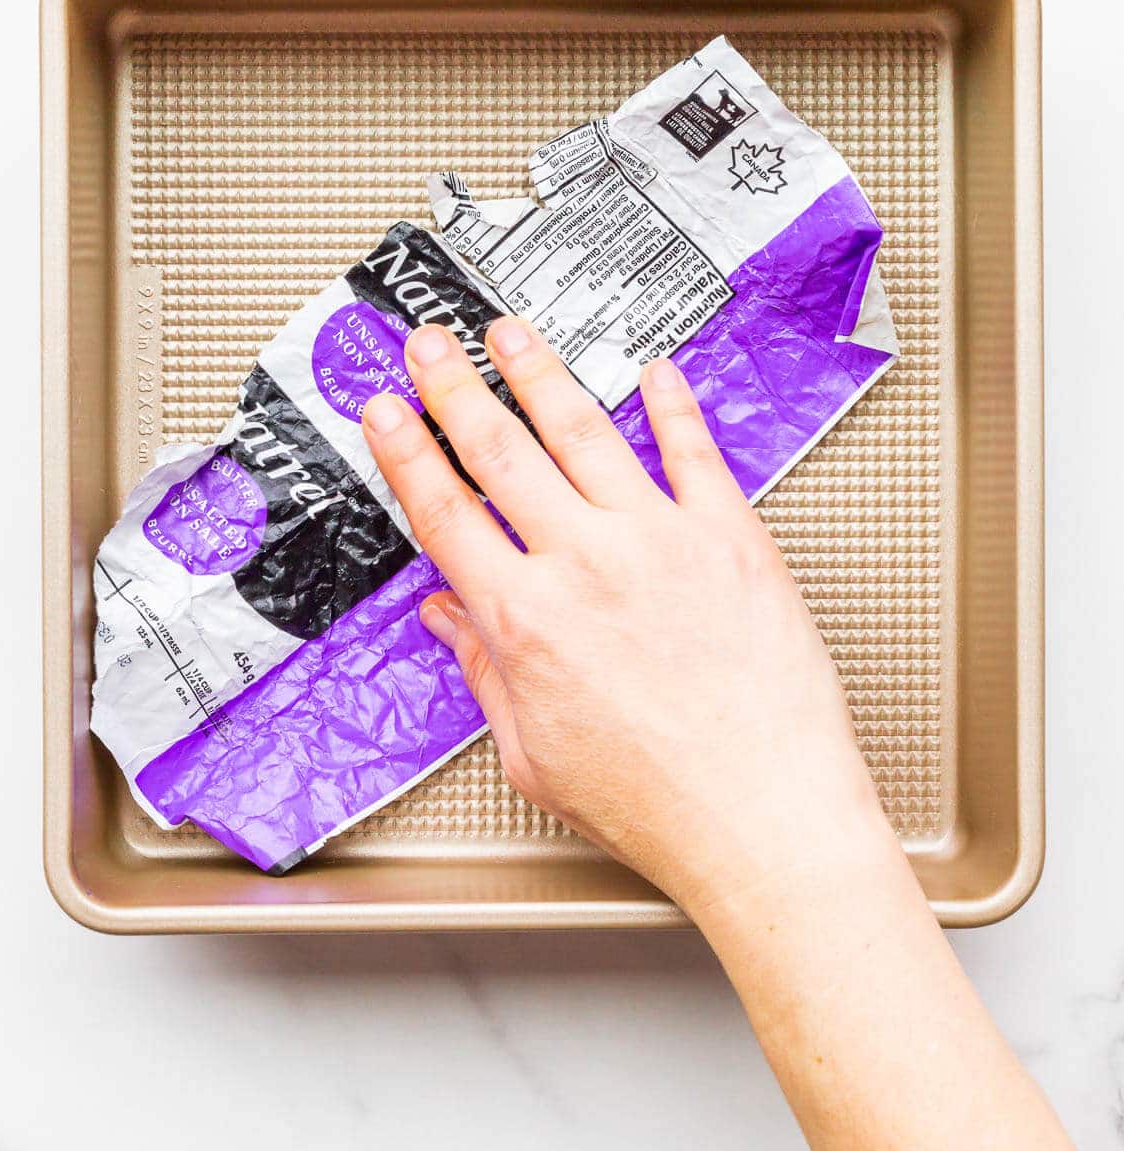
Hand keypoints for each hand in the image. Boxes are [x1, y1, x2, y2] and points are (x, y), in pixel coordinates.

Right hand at [361, 318, 892, 919]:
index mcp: (526, 621)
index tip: (387, 412)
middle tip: (433, 344)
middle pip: (502, 453)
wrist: (763, 817)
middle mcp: (586, 565)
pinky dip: (671, 404)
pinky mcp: (731, 538)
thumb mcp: (534, 755)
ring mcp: (661, 541)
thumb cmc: (660, 804)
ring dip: (540, 373)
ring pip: (585, 432)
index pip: (445, 512)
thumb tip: (448, 619)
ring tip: (515, 333)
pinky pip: (693, 451)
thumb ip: (485, 672)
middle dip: (456, 387)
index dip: (407, 452)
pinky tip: (653, 373)